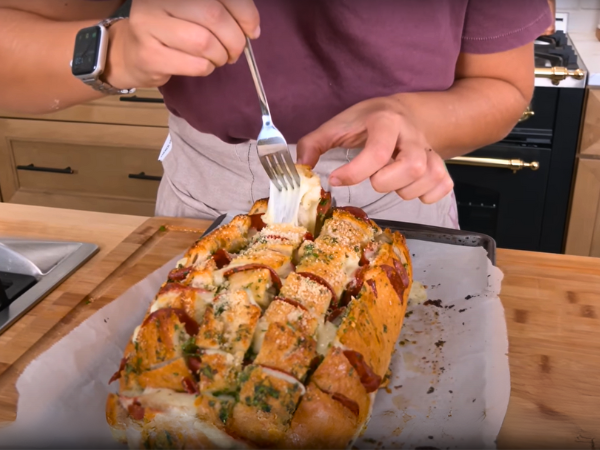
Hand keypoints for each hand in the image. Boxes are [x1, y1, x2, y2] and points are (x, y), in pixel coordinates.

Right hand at [104, 0, 259, 88]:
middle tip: (235, 51)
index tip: (252, 30)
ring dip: (220, 56)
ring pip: (205, 42)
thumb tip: (252, 27)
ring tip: (217, 58)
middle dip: (234, 39)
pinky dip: (207, 68)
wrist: (132, 52)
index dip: (245, 12)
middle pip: (213, 16)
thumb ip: (223, 11)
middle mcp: (156, 0)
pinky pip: (195, 64)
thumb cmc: (171, 31)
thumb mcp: (196, 12)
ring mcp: (149, 25)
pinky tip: (202, 65)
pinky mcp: (150, 54)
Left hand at [296, 97, 453, 203]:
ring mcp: (429, 150)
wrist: (404, 111)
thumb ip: (314, 144)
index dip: (355, 172)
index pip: (377, 152)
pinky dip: (429, 194)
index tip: (336, 179)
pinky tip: (411, 190)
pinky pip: (444, 185)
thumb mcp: (338, 125)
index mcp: (385, 122)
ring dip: (406, 191)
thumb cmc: (367, 121)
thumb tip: (300, 169)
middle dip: (387, 182)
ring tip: (389, 183)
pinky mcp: (440, 164)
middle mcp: (411, 135)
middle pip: (412, 166)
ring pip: (429, 177)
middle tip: (373, 181)